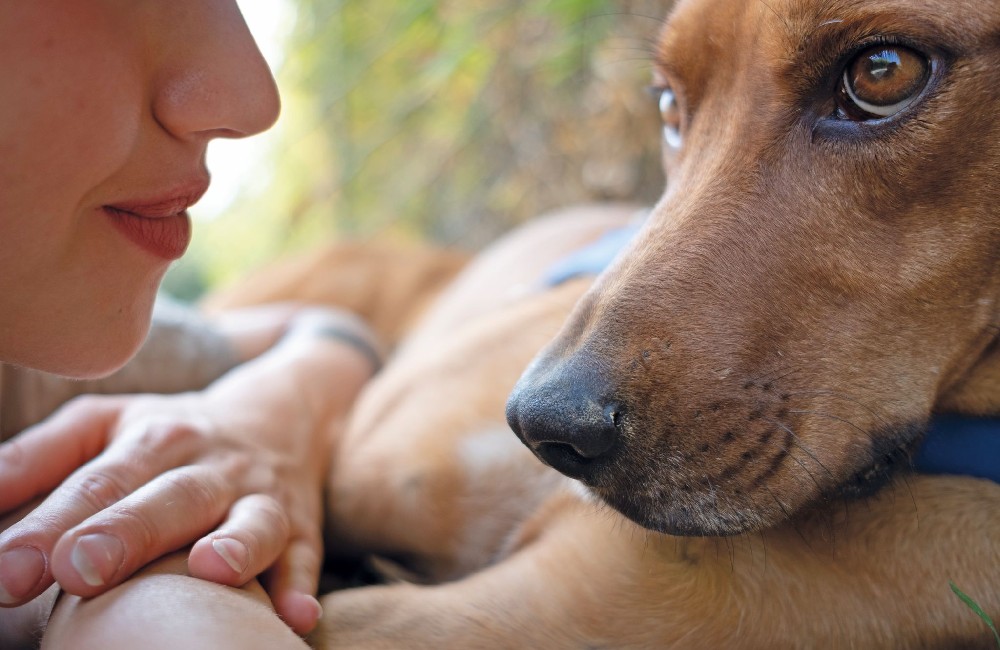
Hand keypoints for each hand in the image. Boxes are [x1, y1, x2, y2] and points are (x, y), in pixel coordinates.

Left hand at [0, 312, 376, 634]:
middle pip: (170, 497)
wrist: (282, 414)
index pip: (98, 482)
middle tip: (82, 568)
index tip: (10, 570)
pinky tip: (296, 618)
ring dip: (236, 544)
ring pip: (253, 520)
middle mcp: (210, 467)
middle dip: (129, 531)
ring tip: (211, 569)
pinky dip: (302, 586)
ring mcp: (261, 498)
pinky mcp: (302, 527)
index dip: (52, 525)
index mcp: (152, 440)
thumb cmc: (174, 432)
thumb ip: (39, 457)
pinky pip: (306, 556)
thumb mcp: (107, 422)